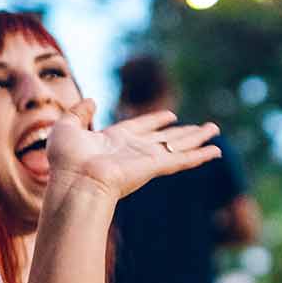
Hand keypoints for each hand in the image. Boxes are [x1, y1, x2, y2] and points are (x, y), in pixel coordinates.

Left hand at [45, 100, 218, 202]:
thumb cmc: (66, 160)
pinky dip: (200, 155)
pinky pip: (182, 159)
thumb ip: (78, 112)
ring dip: (198, 139)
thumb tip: (91, 100)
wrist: (74, 182)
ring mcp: (146, 159)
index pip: (140, 127)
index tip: (170, 115)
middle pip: (165, 138)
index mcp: (114, 140)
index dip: (155, 120)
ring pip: (178, 146)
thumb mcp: (66, 126)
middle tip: (201, 127)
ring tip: (214, 131)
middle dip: (183, 132)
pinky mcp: (155, 167)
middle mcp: (134, 150)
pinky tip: (215, 151)